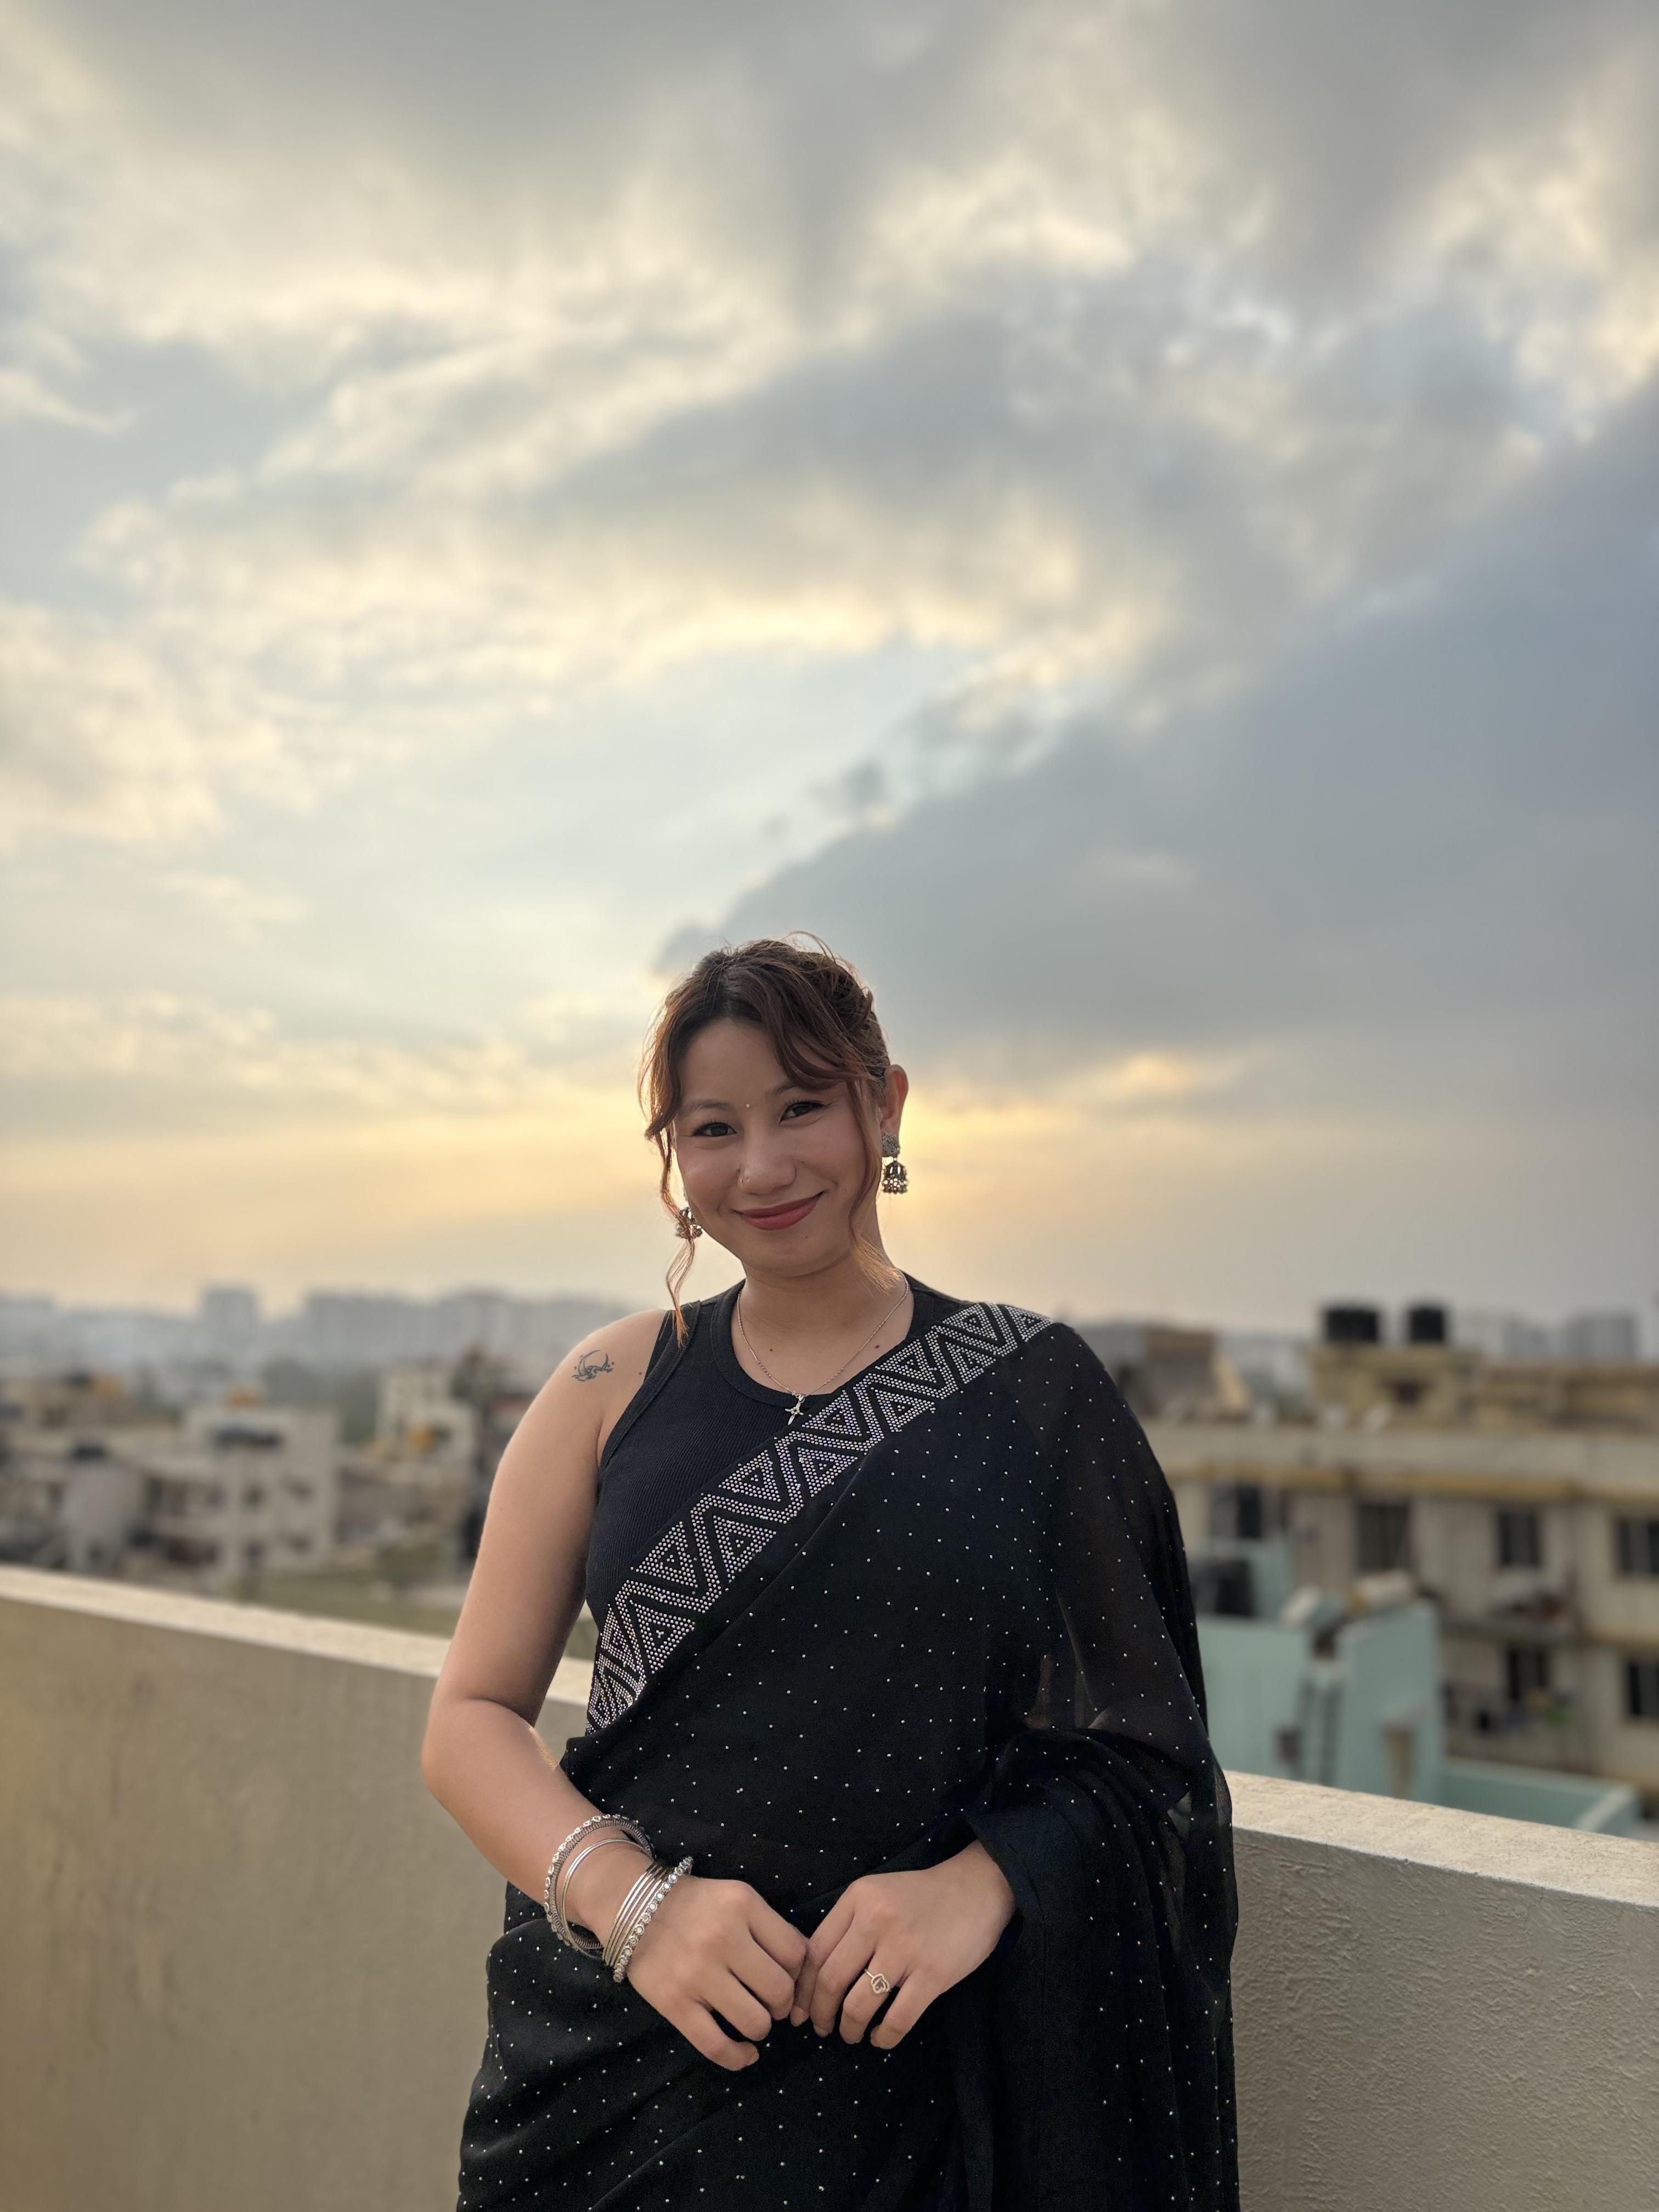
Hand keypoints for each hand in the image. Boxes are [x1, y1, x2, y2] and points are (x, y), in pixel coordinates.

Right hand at [583, 1862, 808, 2073]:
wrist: (633, 1904)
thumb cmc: (696, 1904)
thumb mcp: (738, 1897)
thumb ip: (772, 1927)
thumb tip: (806, 1970)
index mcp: (743, 1905)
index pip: (796, 1953)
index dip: (800, 1973)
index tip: (789, 1979)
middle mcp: (722, 1937)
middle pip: (779, 1990)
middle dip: (782, 2004)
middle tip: (770, 2001)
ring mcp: (697, 1973)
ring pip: (755, 2022)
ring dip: (761, 2028)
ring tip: (753, 2018)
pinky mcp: (674, 2003)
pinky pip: (716, 2045)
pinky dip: (738, 2058)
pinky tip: (746, 2054)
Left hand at [790, 1841, 1015, 2048]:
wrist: (977, 1888)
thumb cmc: (921, 1896)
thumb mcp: (877, 1894)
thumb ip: (847, 1924)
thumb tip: (814, 1975)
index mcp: (858, 1898)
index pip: (815, 1951)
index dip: (802, 1988)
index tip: (798, 2010)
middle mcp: (876, 1920)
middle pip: (831, 1980)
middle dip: (820, 2013)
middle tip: (821, 2029)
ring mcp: (905, 1948)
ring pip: (859, 2004)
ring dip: (850, 2028)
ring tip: (852, 2034)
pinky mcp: (933, 1974)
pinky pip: (898, 2019)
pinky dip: (884, 2037)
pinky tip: (881, 2037)